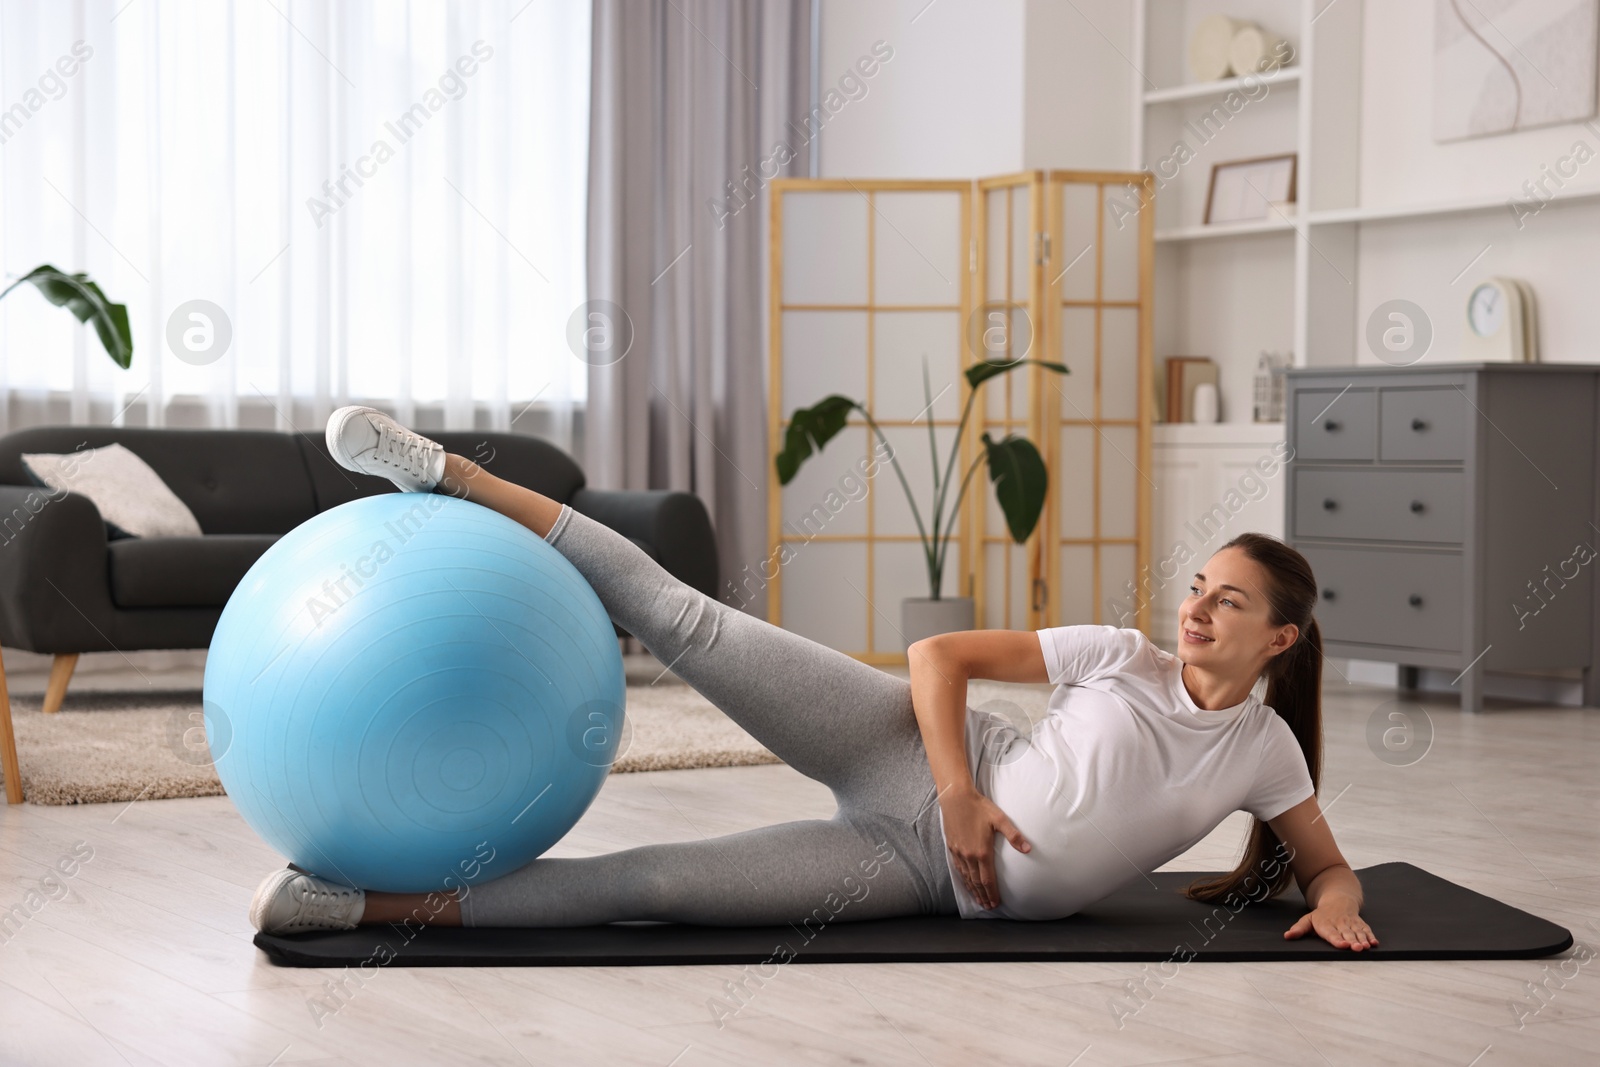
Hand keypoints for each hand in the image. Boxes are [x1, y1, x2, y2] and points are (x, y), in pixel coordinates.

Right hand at [940, 788, 1029, 909]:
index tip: (996, 903)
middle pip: (977, 882)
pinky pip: (958, 868)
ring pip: (966, 877)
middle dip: (983, 896)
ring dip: (973, 890)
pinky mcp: (952, 847)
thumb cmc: (979, 807)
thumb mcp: (1000, 819)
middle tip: (988, 906)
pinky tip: (966, 882)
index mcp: (982, 852)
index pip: (988, 880)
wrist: (956, 798)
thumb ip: (1014, 836)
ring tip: (978, 900)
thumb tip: (1028, 849)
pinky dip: (963, 879)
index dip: (992, 893)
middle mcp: (969, 856)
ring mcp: (959, 852)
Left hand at [1284, 904, 1378, 950]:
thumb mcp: (1308, 919)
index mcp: (1326, 925)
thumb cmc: (1321, 915)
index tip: (1342, 945)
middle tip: (1356, 949)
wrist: (1338, 900)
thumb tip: (1287, 936)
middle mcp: (1340, 924)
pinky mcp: (1360, 924)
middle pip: (1347, 934)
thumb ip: (1299, 929)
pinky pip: (1366, 930)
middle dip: (1352, 942)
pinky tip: (1374, 943)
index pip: (1332, 934)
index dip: (1337, 940)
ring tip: (1366, 947)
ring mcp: (1351, 924)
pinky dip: (1371, 936)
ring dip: (1363, 940)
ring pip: (1358, 933)